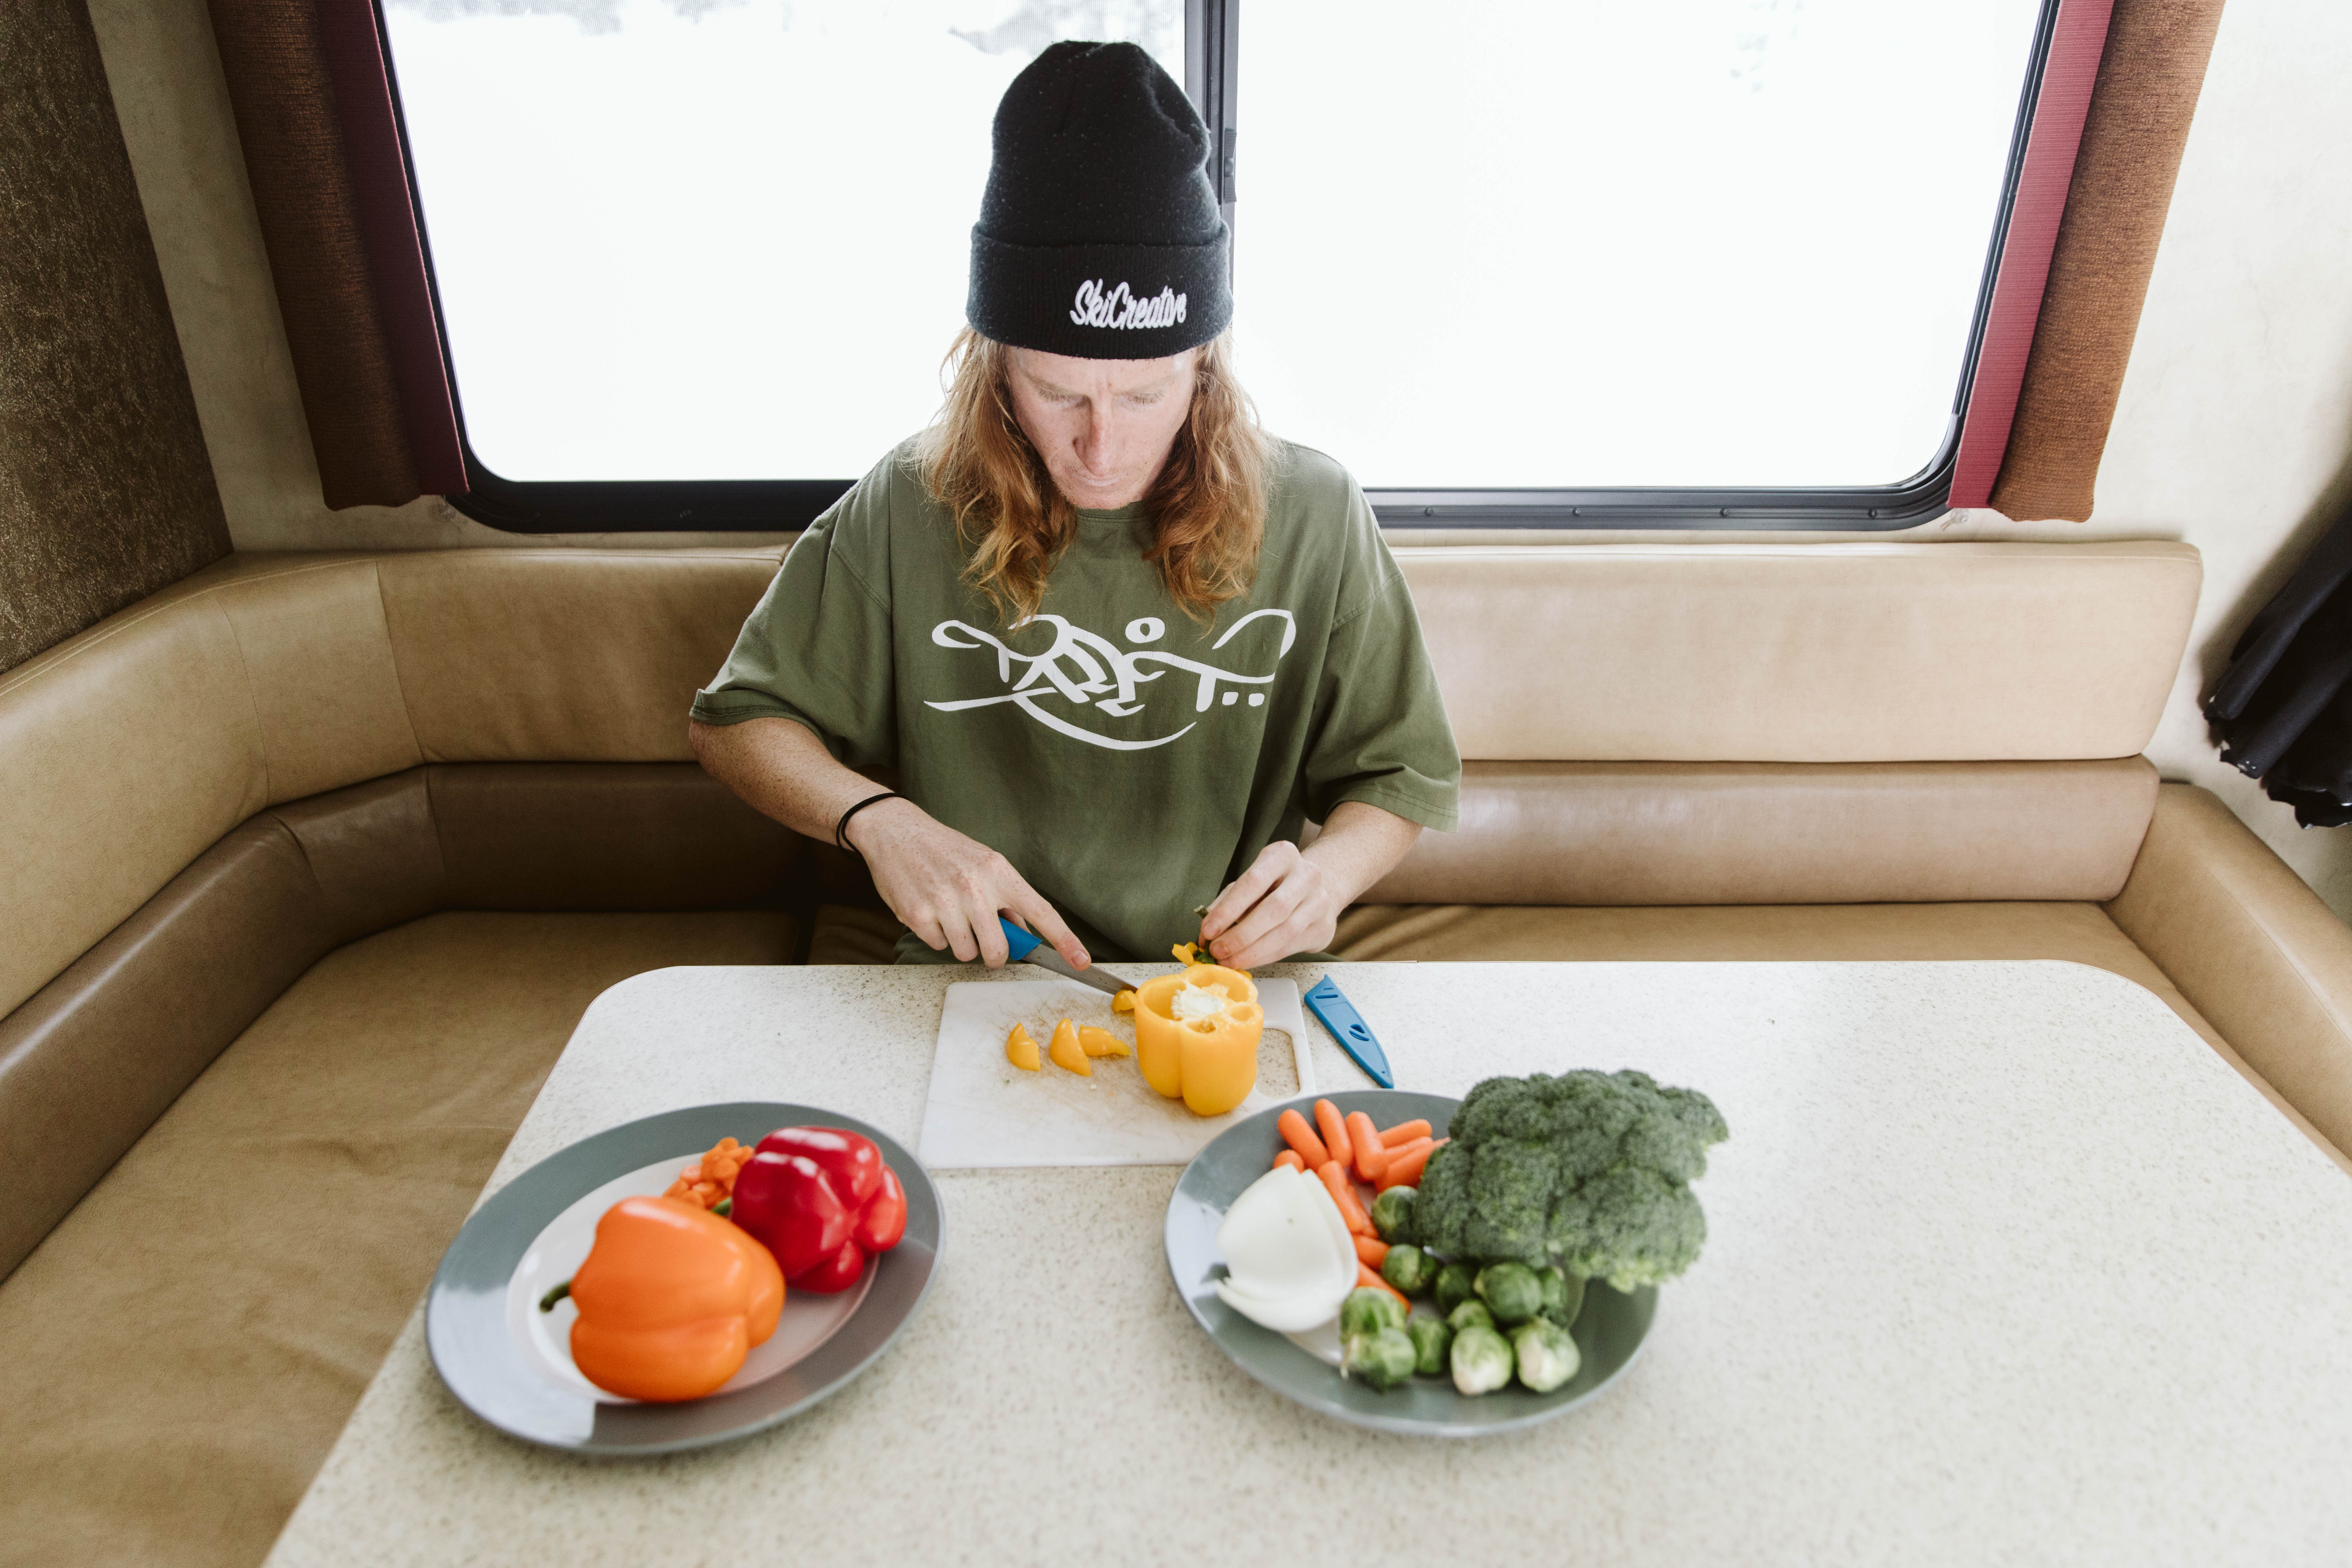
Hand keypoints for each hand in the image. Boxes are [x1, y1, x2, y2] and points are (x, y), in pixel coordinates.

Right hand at [846, 800, 1088, 969]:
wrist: (896, 831)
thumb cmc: (944, 849)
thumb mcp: (984, 864)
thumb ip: (1005, 898)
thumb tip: (1024, 933)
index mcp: (999, 871)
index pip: (1041, 911)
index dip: (1064, 940)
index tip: (1083, 961)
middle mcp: (975, 887)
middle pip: (999, 949)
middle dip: (993, 953)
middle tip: (981, 936)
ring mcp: (945, 901)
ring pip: (966, 953)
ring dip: (961, 943)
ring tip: (949, 914)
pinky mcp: (918, 914)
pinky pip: (938, 946)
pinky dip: (935, 936)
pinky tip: (929, 910)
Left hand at [1198, 840, 1343, 969]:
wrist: (1318, 888)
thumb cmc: (1276, 885)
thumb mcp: (1250, 883)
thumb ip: (1227, 903)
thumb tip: (1206, 933)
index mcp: (1283, 855)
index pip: (1253, 881)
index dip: (1228, 909)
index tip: (1208, 930)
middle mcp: (1306, 875)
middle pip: (1273, 909)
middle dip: (1241, 935)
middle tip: (1218, 951)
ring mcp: (1320, 901)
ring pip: (1285, 932)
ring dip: (1252, 952)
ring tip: (1229, 960)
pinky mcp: (1324, 927)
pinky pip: (1291, 946)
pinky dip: (1265, 957)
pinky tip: (1248, 960)